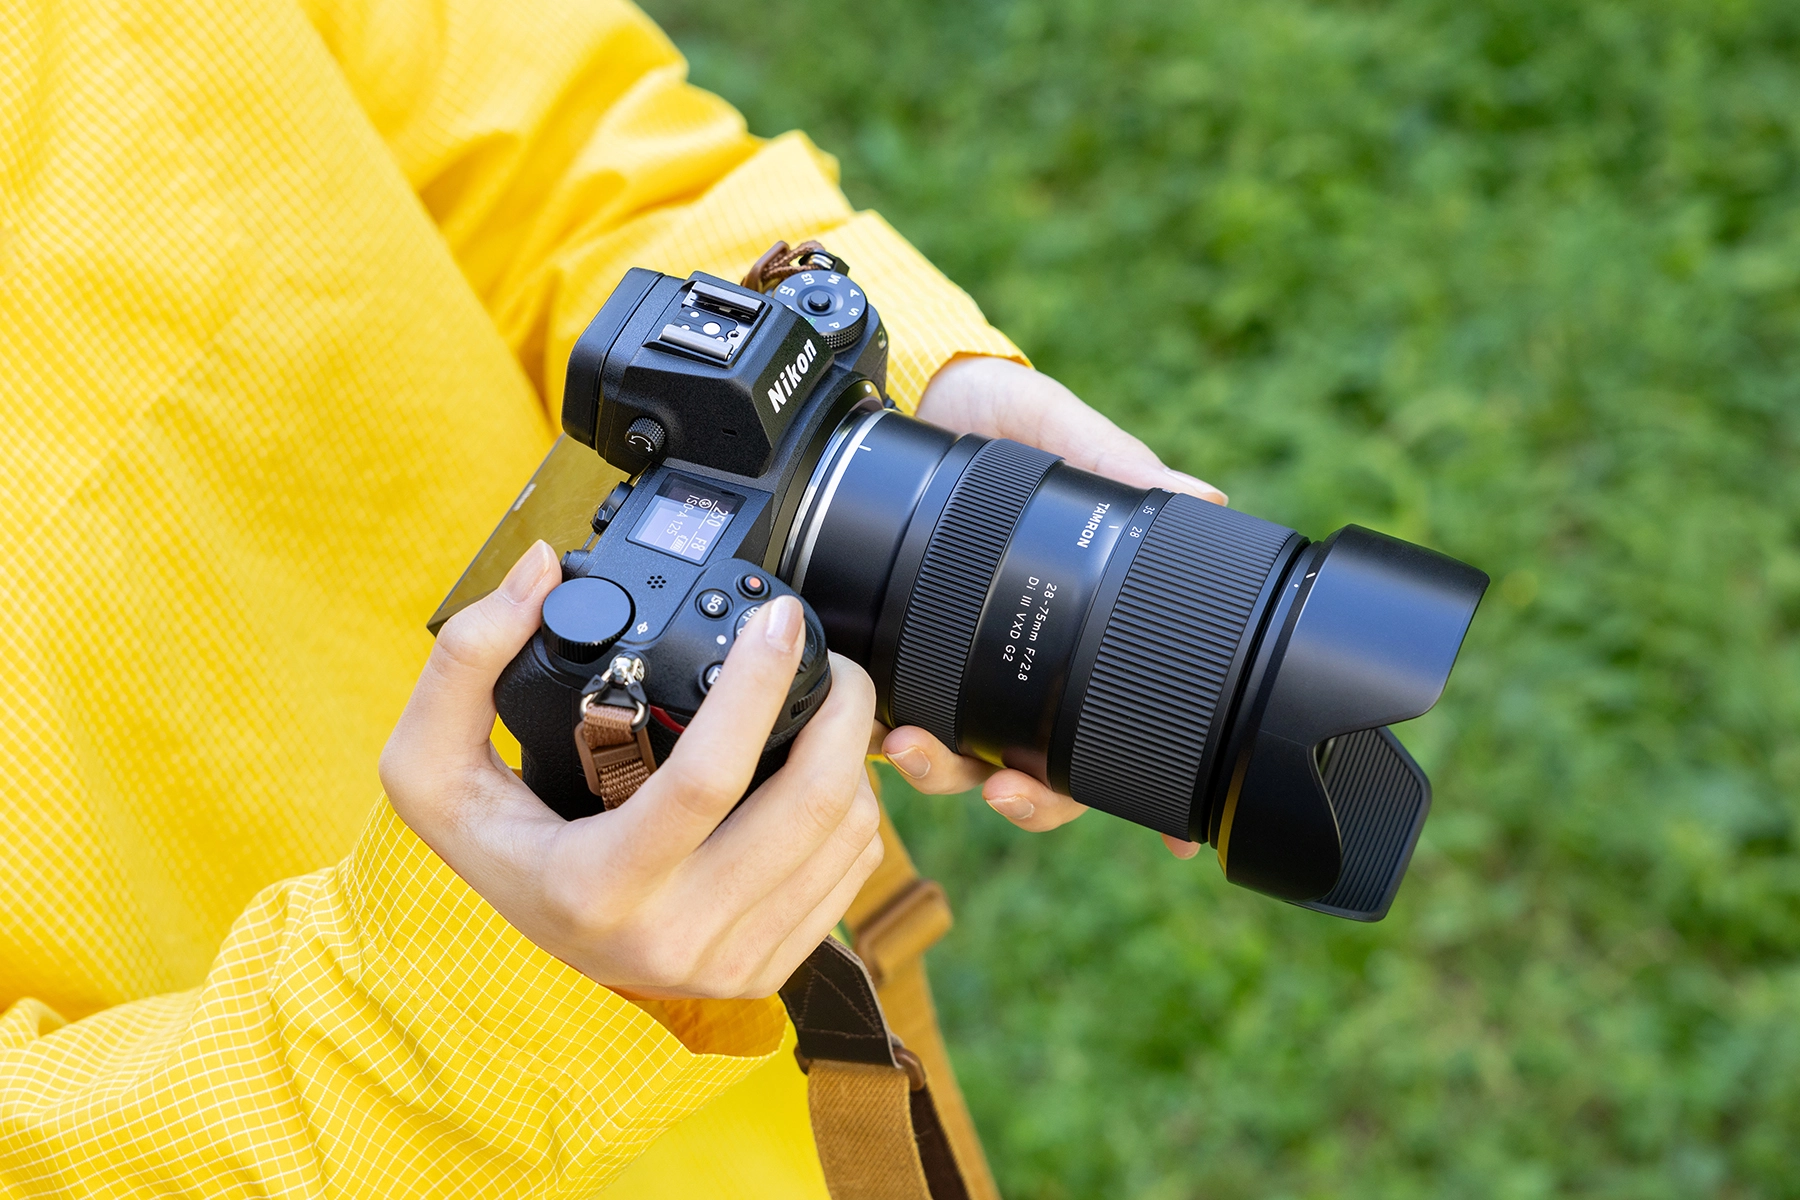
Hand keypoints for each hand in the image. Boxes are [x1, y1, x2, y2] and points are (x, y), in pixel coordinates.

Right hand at [381, 543, 883, 999]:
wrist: (529, 955)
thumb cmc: (492, 845)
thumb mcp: (431, 764)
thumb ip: (466, 658)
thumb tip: (539, 568)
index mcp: (596, 887)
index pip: (706, 778)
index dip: (758, 685)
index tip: (778, 618)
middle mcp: (672, 937)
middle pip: (807, 806)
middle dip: (840, 707)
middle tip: (826, 653)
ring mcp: (729, 963)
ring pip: (846, 836)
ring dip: (852, 752)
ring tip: (823, 705)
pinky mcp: (770, 970)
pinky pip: (856, 873)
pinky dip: (855, 806)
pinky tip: (819, 770)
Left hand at [883, 356, 1227, 858]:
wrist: (908, 395)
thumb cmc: (997, 416)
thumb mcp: (1057, 427)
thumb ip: (1116, 462)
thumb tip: (1204, 496)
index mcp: (1073, 630)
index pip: (1116, 733)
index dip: (1147, 796)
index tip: (1172, 838)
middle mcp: (1011, 666)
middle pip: (1036, 775)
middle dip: (1024, 799)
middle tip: (1003, 789)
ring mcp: (945, 669)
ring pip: (954, 763)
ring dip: (941, 775)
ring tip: (916, 747)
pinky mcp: (882, 654)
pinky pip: (875, 719)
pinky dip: (872, 737)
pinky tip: (869, 728)